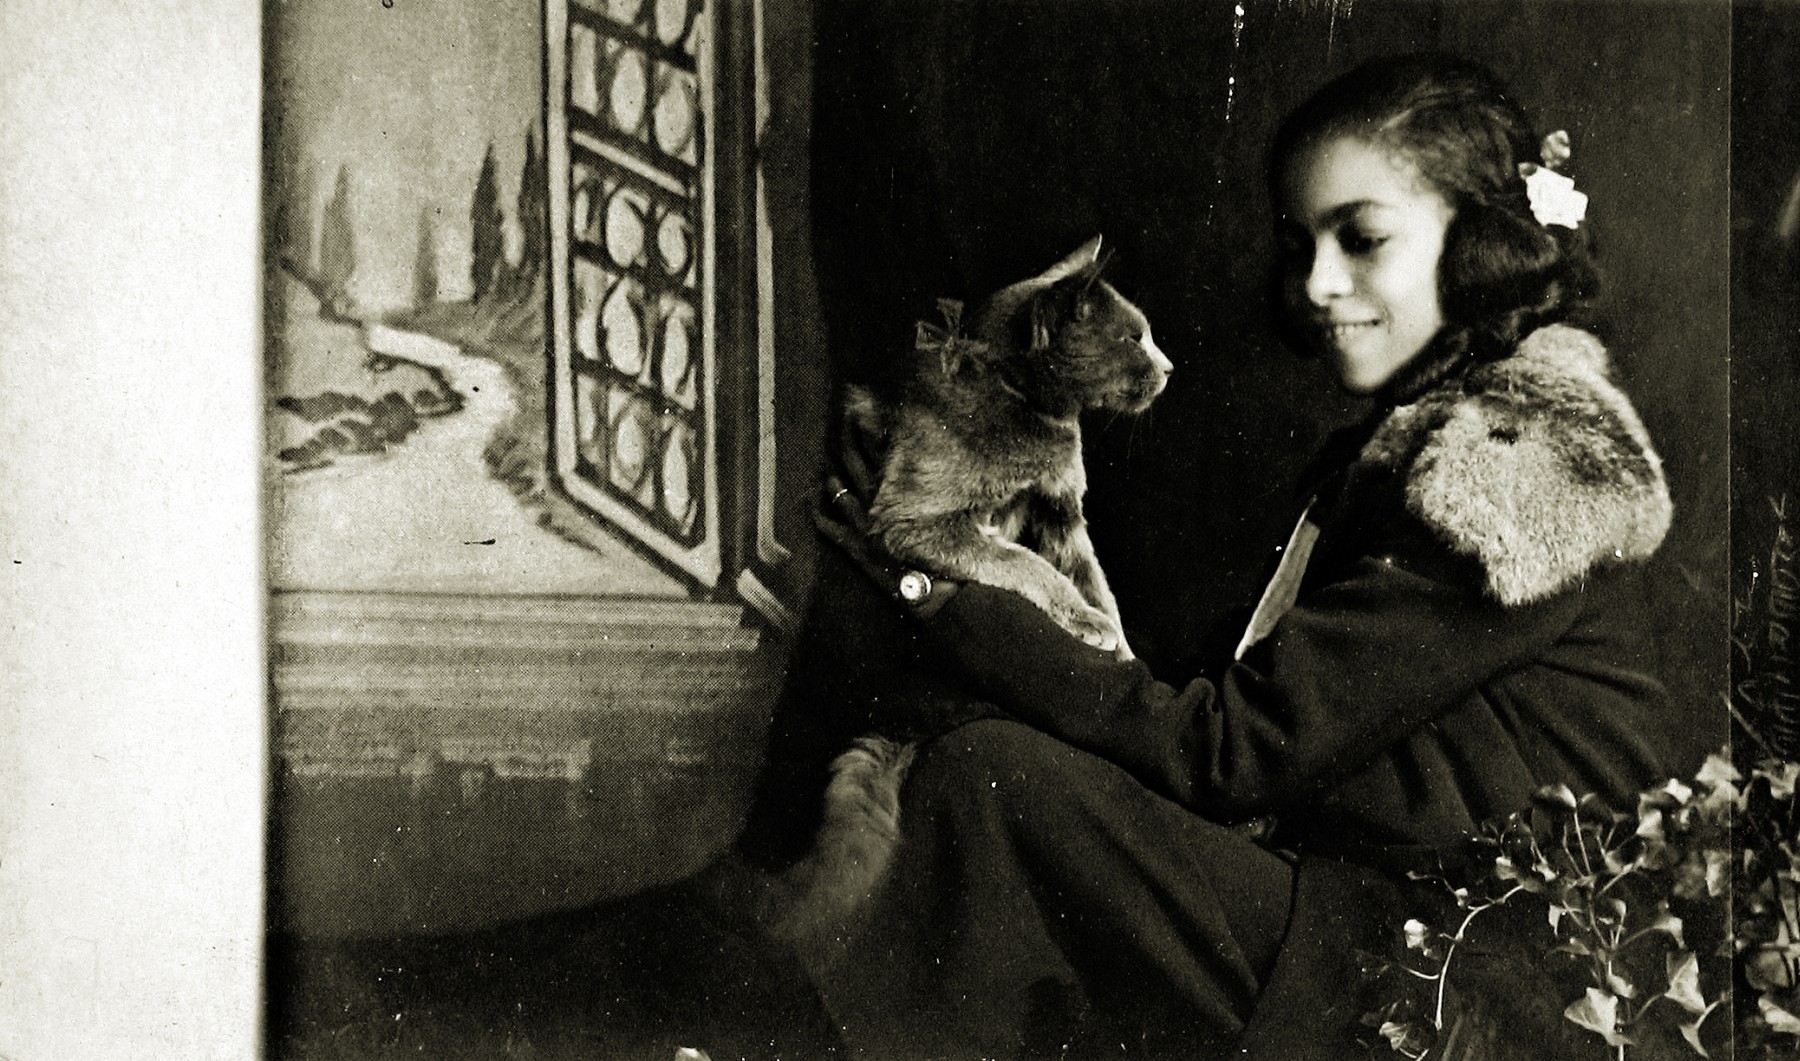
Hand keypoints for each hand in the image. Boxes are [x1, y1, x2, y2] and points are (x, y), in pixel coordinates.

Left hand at [812, 414, 959, 616]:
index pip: (883, 447)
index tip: (869, 410)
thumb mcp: (975, 511)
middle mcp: (880, 502)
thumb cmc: (964, 554)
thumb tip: (982, 460)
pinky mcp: (857, 549)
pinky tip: (811, 504)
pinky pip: (829, 528)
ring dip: (835, 474)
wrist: (944, 595)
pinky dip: (818, 514)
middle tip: (844, 419)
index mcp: (905, 490)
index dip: (874, 427)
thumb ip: (970, 487)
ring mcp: (864, 525)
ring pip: (840, 490)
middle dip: (849, 439)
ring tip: (830, 461)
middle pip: (857, 461)